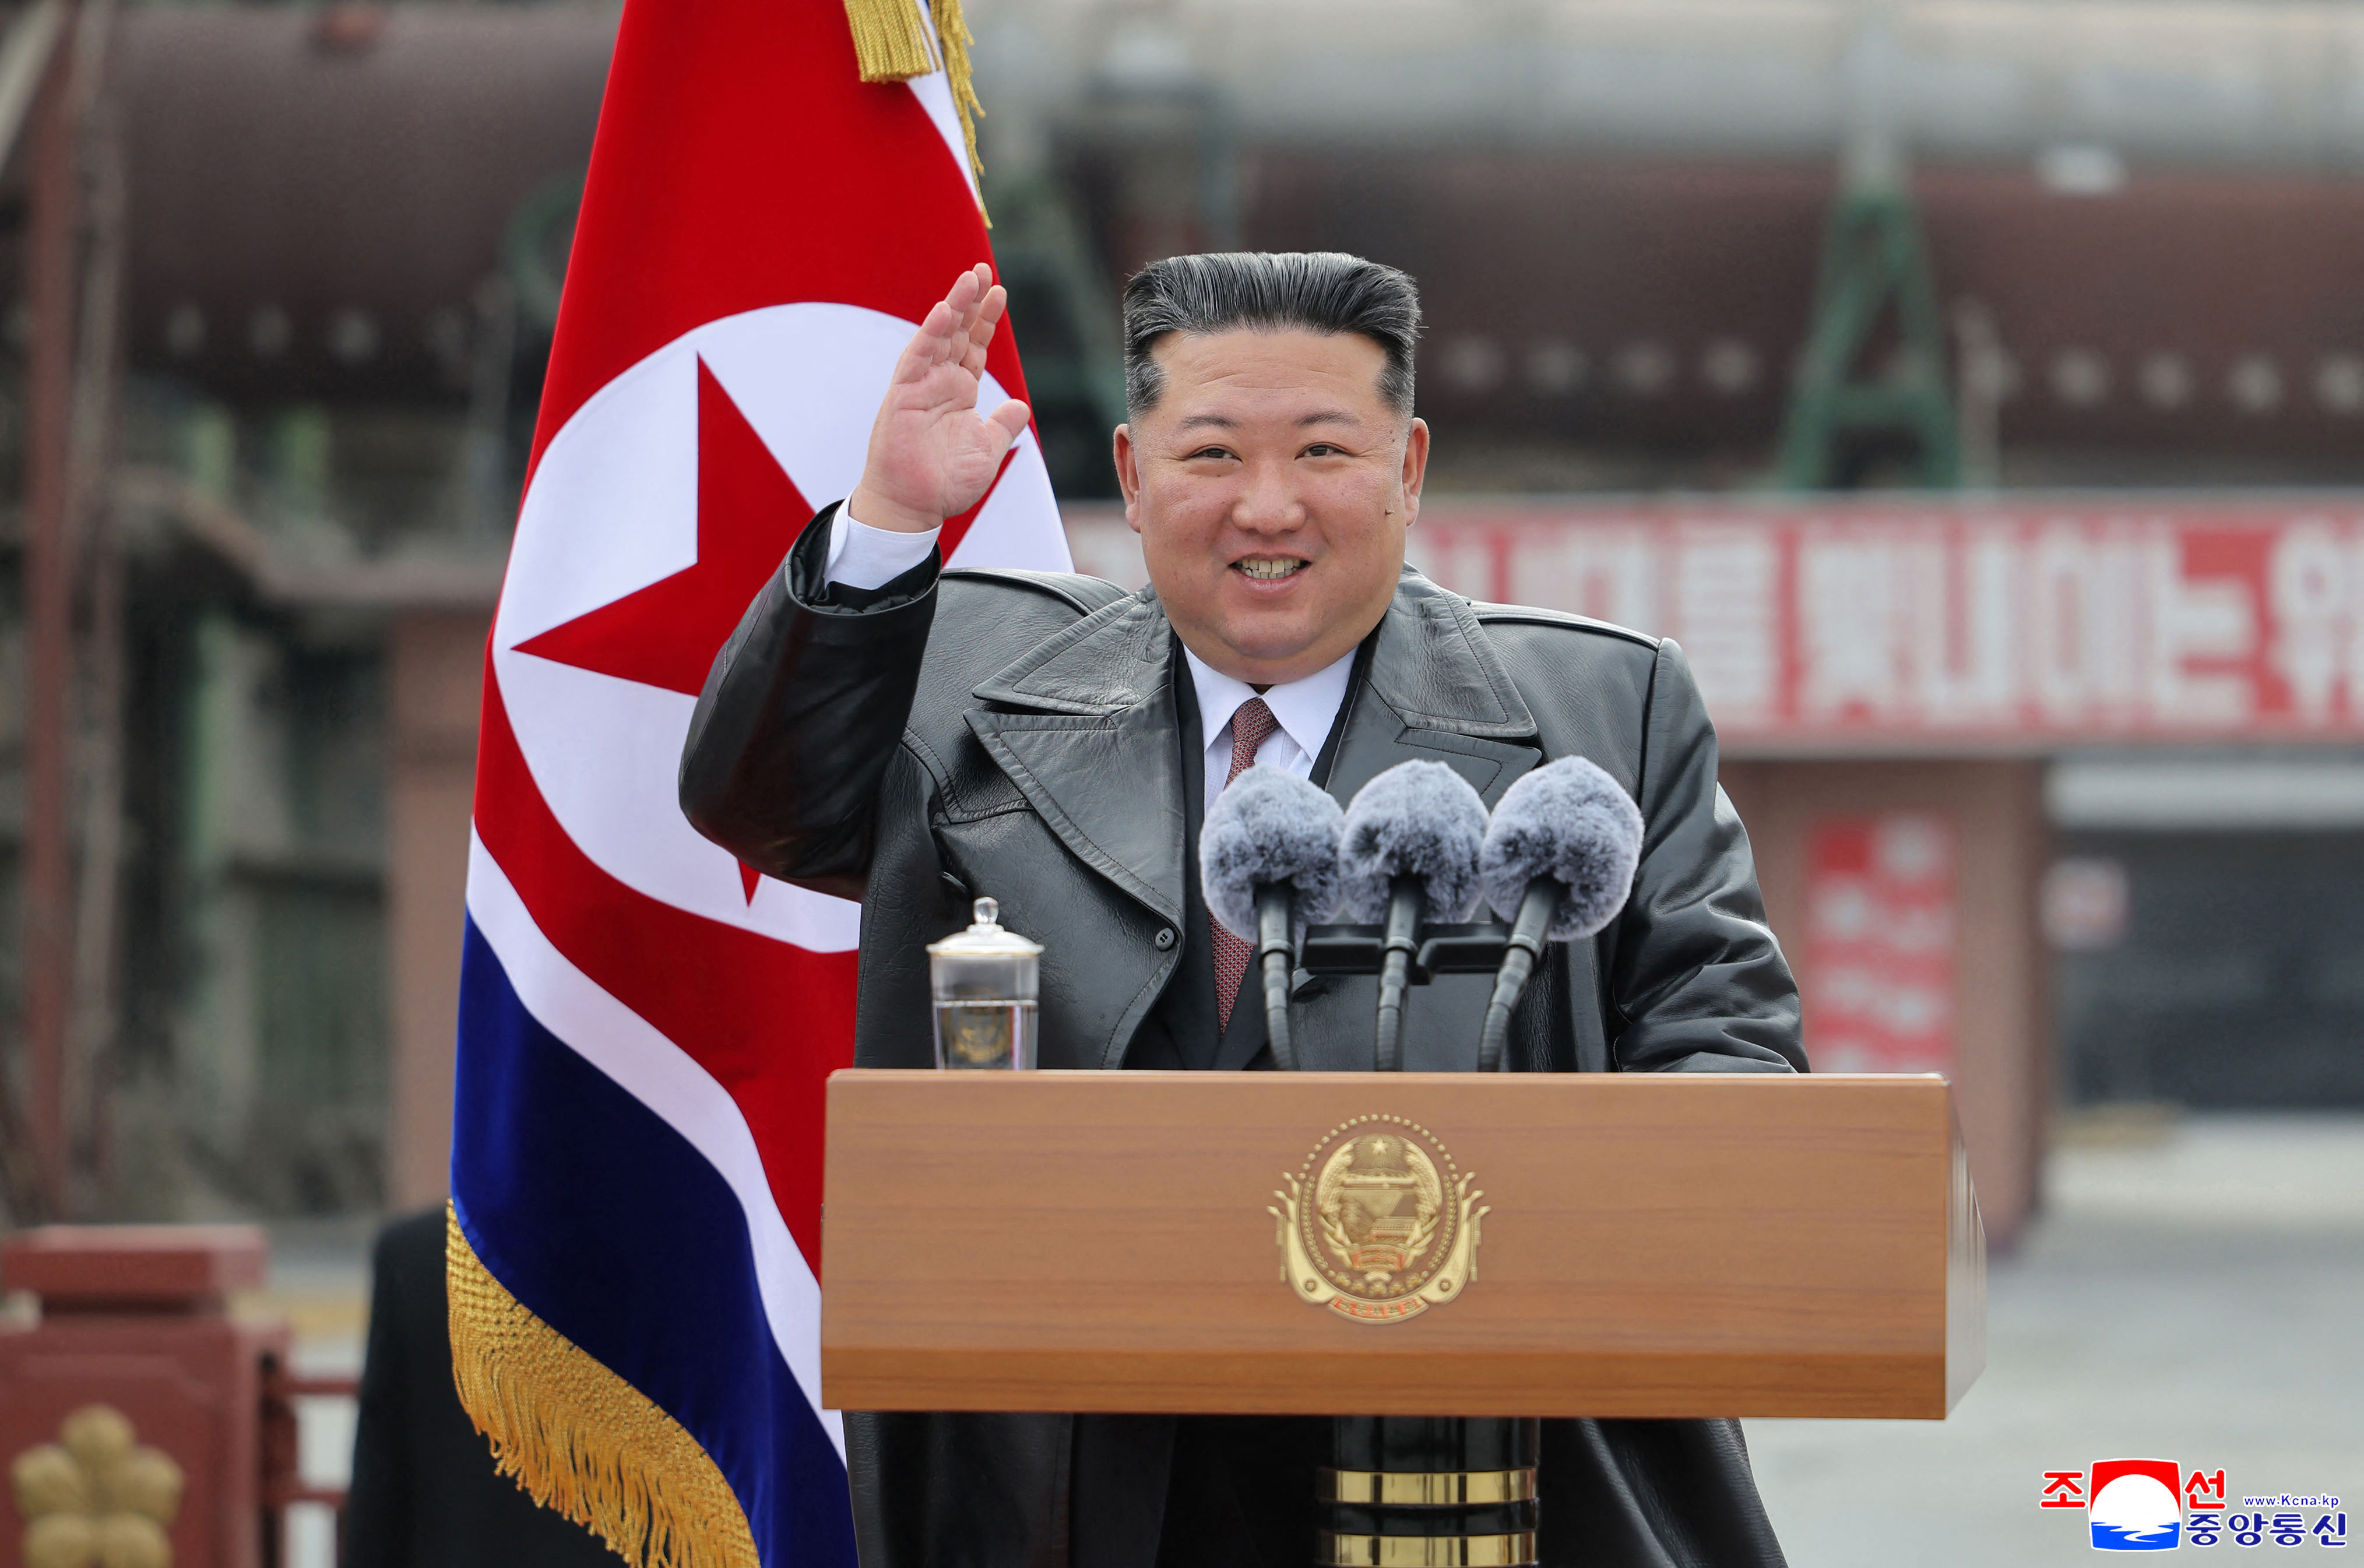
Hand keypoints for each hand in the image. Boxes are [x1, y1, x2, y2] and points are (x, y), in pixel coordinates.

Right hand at [848, 264, 1032, 533]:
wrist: (913, 507)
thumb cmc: (944, 484)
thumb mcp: (987, 451)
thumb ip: (1003, 426)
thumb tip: (1019, 406)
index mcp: (958, 392)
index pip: (974, 346)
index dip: (986, 319)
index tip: (1000, 291)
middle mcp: (939, 383)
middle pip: (957, 332)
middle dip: (970, 300)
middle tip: (983, 269)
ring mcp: (919, 386)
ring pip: (938, 336)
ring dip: (953, 306)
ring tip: (970, 278)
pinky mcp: (903, 396)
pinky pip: (916, 358)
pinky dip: (929, 335)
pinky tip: (943, 311)